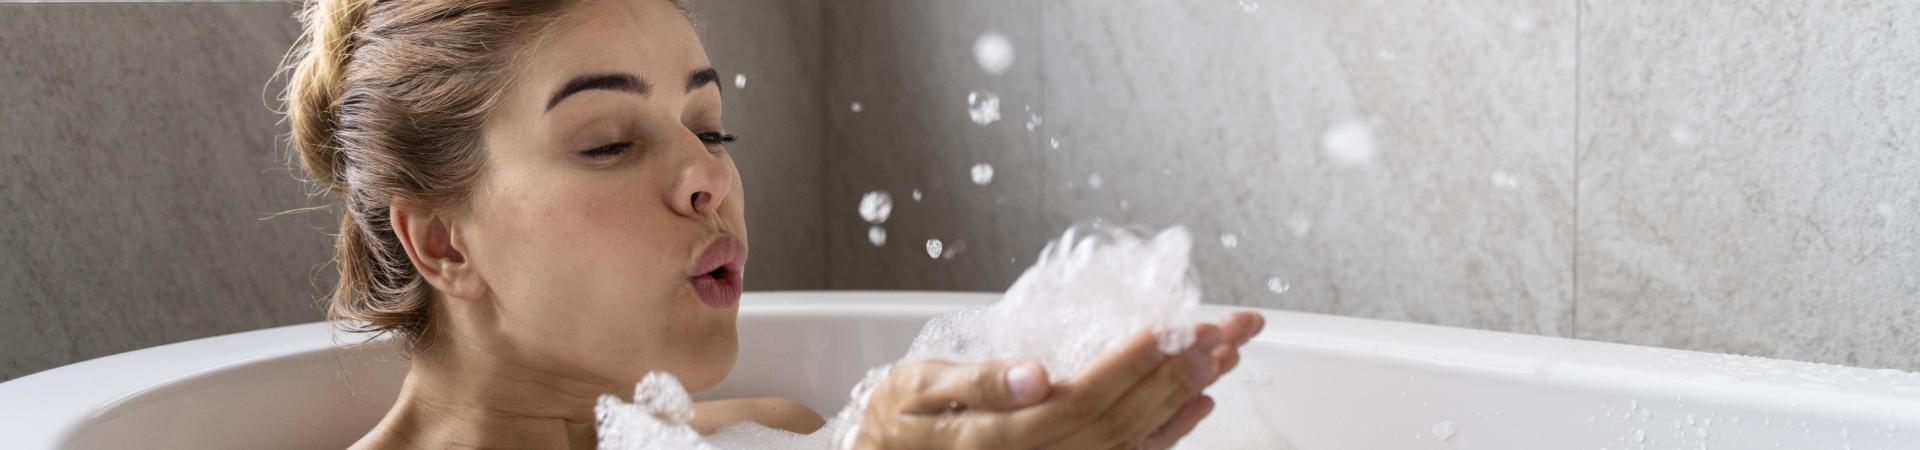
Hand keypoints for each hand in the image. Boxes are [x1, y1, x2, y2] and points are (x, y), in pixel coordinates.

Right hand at [851, 311, 1266, 449]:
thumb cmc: (892, 422)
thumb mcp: (913, 390)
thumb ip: (975, 383)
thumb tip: (1034, 374)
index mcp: (997, 438)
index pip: (1083, 399)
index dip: (1134, 365)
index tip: (1175, 328)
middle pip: (1121, 421)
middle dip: (1177, 374)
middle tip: (1225, 333)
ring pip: (1132, 443)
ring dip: (1183, 399)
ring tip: (1225, 358)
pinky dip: (1167, 435)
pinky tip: (1197, 406)